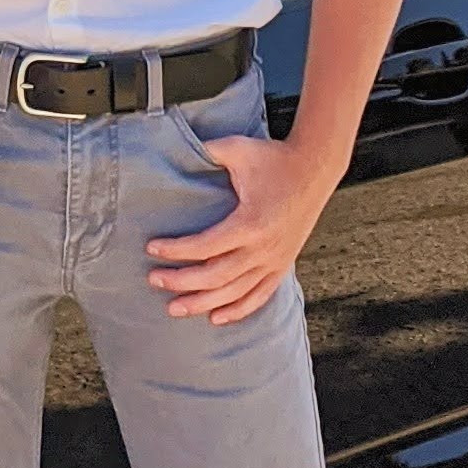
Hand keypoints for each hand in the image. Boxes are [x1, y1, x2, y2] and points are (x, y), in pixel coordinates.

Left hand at [147, 132, 336, 325]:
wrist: (316, 167)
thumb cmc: (274, 157)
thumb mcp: (237, 149)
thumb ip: (206, 151)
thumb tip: (174, 150)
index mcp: (251, 223)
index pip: (205, 246)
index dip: (176, 250)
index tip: (152, 248)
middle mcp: (264, 248)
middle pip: (215, 276)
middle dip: (181, 281)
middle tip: (154, 280)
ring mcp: (275, 260)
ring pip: (234, 293)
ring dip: (202, 303)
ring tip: (174, 308)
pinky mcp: (283, 264)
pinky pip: (259, 295)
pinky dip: (238, 310)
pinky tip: (215, 318)